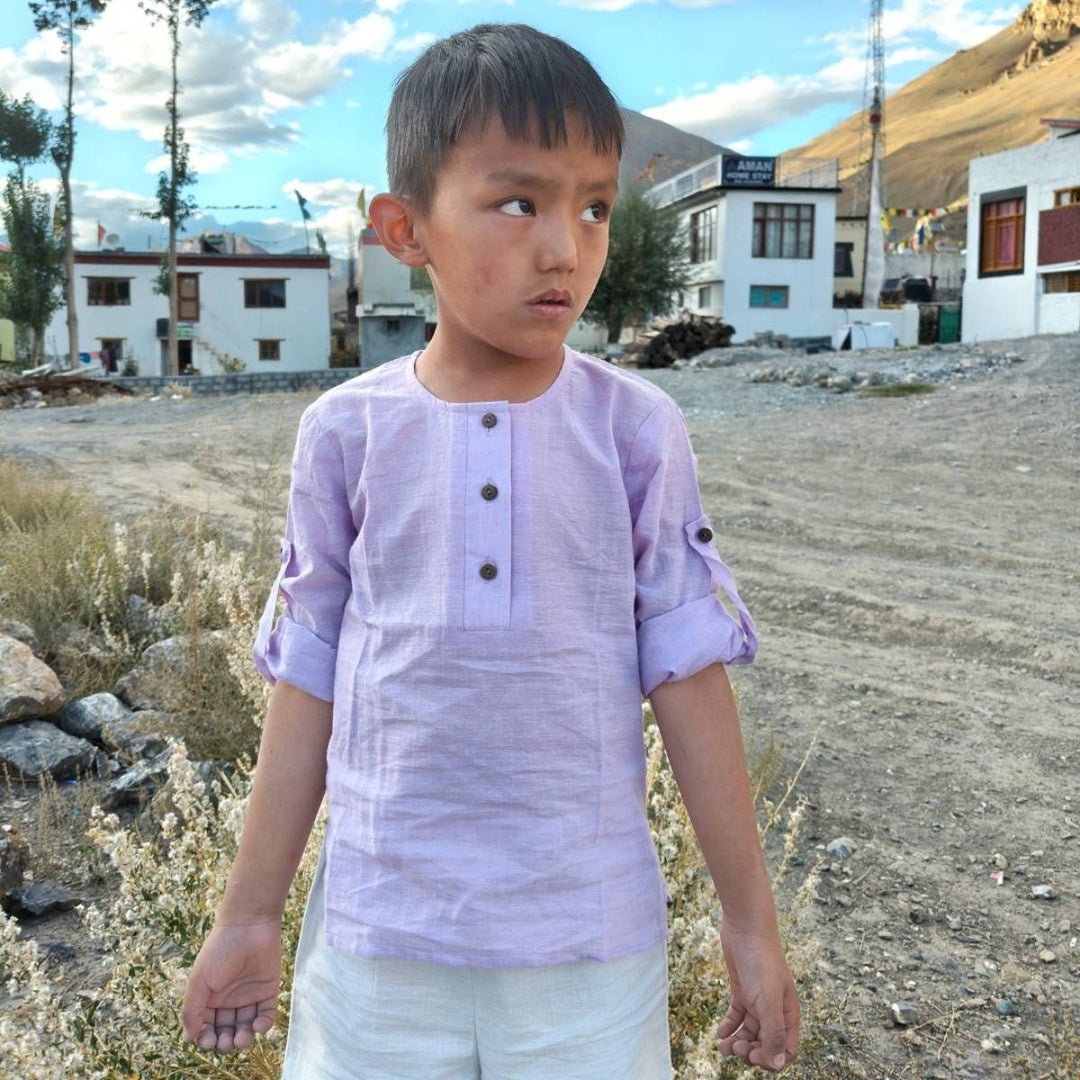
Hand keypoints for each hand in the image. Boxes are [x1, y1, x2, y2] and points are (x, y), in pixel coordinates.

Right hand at [181, 918, 281, 1052]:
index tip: (207, 1040)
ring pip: (245, 1027)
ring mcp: (248, 996)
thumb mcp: (199, 981)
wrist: (249, 925)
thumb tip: (188, 1039)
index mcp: (209, 998)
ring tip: (241, 1038)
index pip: (206, 1027)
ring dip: (243, 1038)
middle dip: (225, 1041)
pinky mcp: (267, 991)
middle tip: (225, 1041)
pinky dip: (263, 1026)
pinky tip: (257, 1025)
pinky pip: (266, 1015)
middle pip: (226, 1030)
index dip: (206, 1038)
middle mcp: (228, 1000)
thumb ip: (192, 1010)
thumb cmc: (220, 950)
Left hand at [716, 918, 799, 1070]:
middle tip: (735, 1049)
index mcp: (787, 1014)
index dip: (771, 1059)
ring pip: (750, 1032)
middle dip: (751, 1051)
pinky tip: (720, 1033)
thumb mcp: (768, 1000)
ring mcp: (757, 1001)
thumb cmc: (761, 961)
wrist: (745, 928)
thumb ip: (773, 1032)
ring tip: (723, 1047)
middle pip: (765, 1043)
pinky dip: (729, 1027)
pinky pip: (736, 1017)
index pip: (784, 1049)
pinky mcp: (742, 991)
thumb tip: (777, 1064)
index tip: (753, 1056)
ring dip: (738, 1043)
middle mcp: (774, 1010)